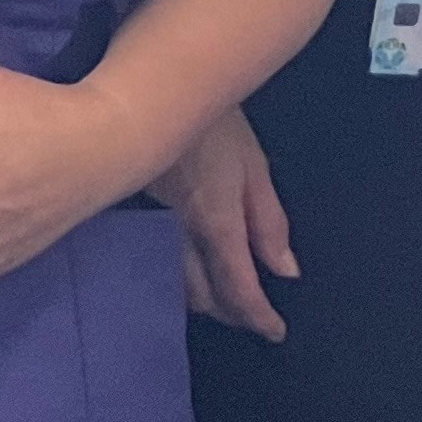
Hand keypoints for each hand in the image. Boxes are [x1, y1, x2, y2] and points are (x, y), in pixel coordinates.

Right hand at [149, 105, 296, 340]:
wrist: (163, 88)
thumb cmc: (218, 124)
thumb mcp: (255, 167)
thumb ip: (269, 223)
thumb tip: (286, 271)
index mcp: (216, 221)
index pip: (237, 284)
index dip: (257, 315)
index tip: (274, 332)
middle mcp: (181, 231)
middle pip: (201, 293)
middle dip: (228, 313)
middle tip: (251, 319)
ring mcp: (153, 223)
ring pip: (174, 280)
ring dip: (200, 299)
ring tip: (223, 301)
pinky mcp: (135, 212)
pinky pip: (157, 258)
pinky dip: (176, 276)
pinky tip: (185, 272)